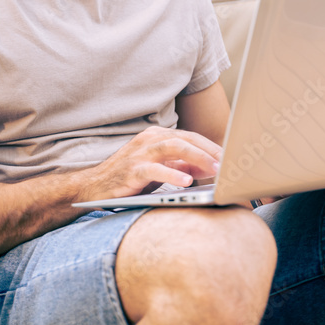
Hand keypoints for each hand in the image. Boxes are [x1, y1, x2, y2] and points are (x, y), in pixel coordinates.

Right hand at [74, 126, 221, 201]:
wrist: (94, 187)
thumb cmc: (130, 178)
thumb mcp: (160, 169)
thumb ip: (182, 165)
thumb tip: (210, 167)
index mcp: (157, 136)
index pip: (191, 137)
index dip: (212, 147)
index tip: (231, 157)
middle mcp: (149, 140)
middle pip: (186, 139)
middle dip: (209, 150)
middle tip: (228, 162)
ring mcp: (139, 153)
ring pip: (173, 147)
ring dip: (197, 157)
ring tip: (214, 169)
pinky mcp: (131, 170)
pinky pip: (154, 169)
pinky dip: (172, 174)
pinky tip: (187, 182)